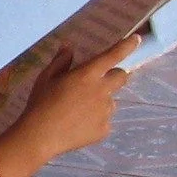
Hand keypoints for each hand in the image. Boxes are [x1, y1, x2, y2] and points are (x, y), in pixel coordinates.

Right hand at [12, 36, 140, 172]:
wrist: (40, 136)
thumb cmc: (40, 103)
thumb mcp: (46, 77)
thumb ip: (61, 61)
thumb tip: (69, 47)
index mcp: (88, 74)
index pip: (114, 56)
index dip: (127, 46)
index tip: (137, 39)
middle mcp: (102, 91)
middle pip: (121, 77)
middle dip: (115, 75)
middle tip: (97, 82)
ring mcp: (106, 111)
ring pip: (110, 101)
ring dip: (101, 101)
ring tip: (79, 111)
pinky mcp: (105, 129)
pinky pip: (104, 120)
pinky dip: (95, 120)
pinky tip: (78, 125)